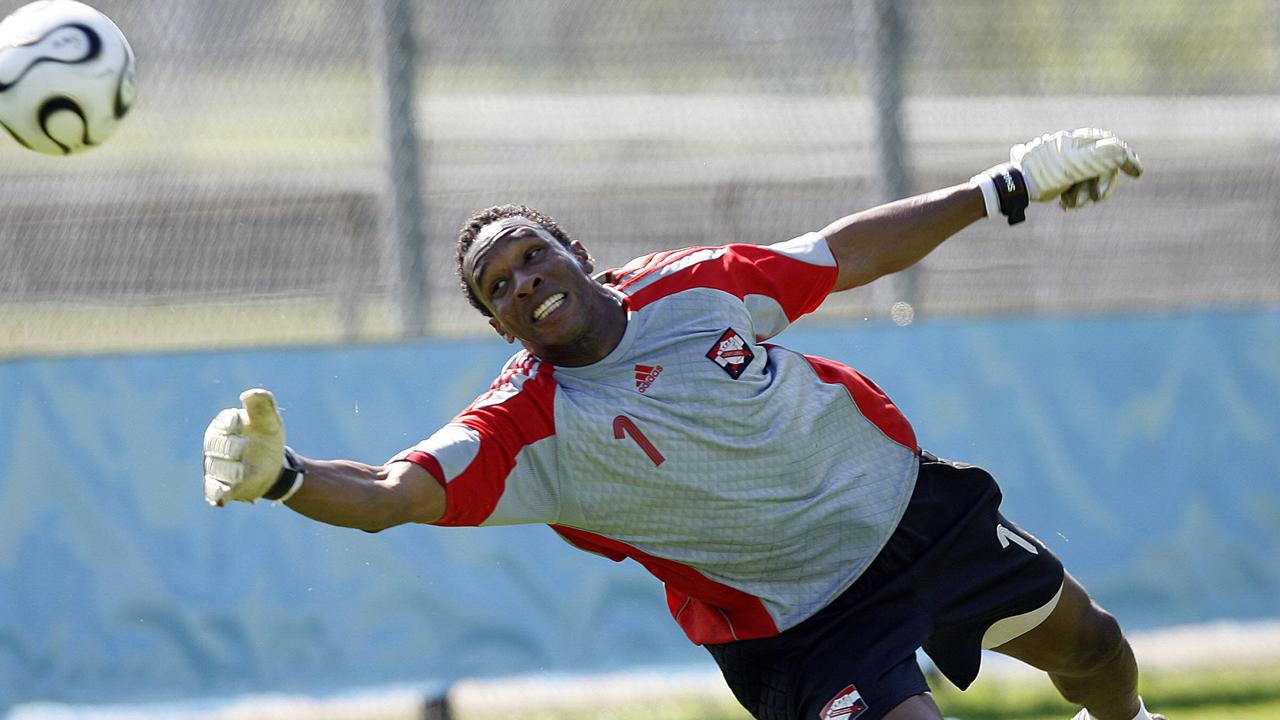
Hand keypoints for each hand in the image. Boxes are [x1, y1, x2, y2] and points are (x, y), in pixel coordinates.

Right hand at [203, 388, 292, 505]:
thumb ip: (262, 407)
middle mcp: (215, 445)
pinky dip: (216, 494)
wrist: (274, 468)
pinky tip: (222, 498)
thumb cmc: (267, 440)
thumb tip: (250, 394)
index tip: (241, 422)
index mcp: (225, 425)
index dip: (231, 422)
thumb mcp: (270, 423)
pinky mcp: (220, 486)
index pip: (223, 422)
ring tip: (242, 472)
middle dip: (229, 447)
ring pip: (216, 468)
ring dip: (229, 470)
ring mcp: (216, 466)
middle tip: (243, 449)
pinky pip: (213, 490)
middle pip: (216, 445)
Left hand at [1012, 128, 1142, 209]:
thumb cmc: (1045, 171)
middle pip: (1103, 169)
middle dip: (1102, 186)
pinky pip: (1078, 190)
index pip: (1111, 146)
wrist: (1016, 186)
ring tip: (1072, 204)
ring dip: (1086, 196)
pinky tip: (1064, 204)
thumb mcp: (1075, 164)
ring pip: (1091, 183)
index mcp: (1080, 142)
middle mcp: (1076, 151)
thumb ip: (1100, 157)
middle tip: (1098, 198)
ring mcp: (1068, 166)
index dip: (1126, 158)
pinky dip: (1075, 199)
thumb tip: (1123, 151)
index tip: (1137, 173)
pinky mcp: (1061, 179)